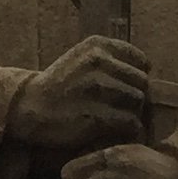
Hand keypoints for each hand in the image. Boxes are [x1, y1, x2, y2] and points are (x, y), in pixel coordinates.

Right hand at [7, 35, 148, 151]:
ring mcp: (97, 89)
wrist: (31, 108)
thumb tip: (146, 71)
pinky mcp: (96, 116)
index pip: (140, 61)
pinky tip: (118, 132)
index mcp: (97, 46)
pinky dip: (129, 130)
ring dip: (133, 115)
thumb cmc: (60, 86)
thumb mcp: (81, 59)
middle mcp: (98, 62)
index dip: (138, 78)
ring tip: (119, 121)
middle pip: (142, 82)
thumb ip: (109, 59)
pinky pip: (130, 123)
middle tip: (124, 110)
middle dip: (137, 98)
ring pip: (138, 102)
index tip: (127, 90)